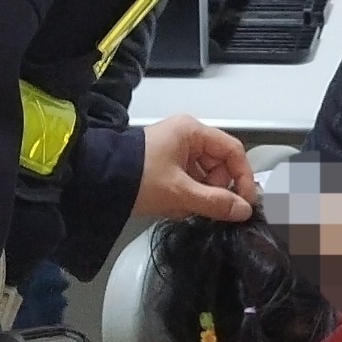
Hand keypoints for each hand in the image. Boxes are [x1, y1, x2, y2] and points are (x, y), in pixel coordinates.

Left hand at [134, 115, 256, 220]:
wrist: (96, 182)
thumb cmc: (136, 177)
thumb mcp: (180, 192)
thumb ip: (216, 202)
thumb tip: (243, 211)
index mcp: (192, 131)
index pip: (233, 151)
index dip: (243, 177)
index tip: (245, 202)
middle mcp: (186, 136)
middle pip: (219, 165)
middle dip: (215, 190)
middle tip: (205, 208)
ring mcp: (176, 150)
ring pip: (204, 177)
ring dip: (198, 196)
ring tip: (181, 207)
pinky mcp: (166, 164)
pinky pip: (189, 181)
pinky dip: (185, 197)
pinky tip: (172, 206)